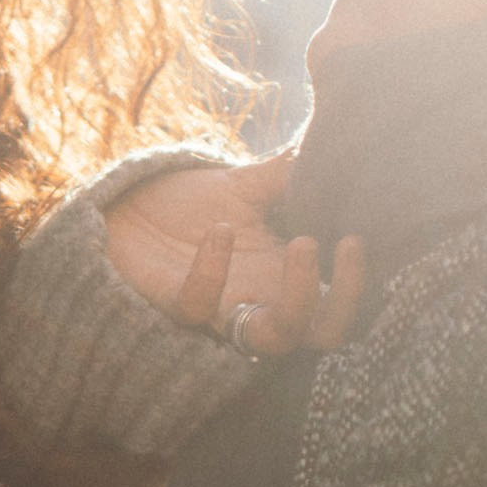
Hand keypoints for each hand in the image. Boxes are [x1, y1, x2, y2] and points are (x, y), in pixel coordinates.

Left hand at [104, 155, 360, 352]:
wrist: (128, 211)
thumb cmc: (192, 206)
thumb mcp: (246, 183)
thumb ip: (287, 173)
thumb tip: (329, 145)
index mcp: (285, 276)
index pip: (339, 304)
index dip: (357, 284)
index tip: (355, 237)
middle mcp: (263, 300)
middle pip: (324, 336)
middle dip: (342, 301)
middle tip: (341, 244)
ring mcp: (223, 309)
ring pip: (273, 341)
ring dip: (298, 299)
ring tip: (302, 241)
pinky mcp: (178, 306)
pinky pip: (199, 308)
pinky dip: (213, 270)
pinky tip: (219, 228)